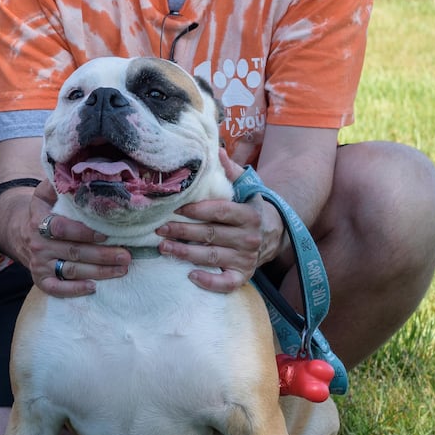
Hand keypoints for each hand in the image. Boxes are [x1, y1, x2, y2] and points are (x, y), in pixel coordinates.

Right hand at [15, 183, 129, 297]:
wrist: (21, 232)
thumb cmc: (45, 211)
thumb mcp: (46, 193)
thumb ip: (60, 183)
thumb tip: (81, 170)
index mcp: (40, 220)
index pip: (61, 228)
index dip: (83, 232)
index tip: (106, 234)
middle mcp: (38, 243)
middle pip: (73, 252)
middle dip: (102, 255)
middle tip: (126, 256)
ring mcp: (39, 263)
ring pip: (71, 270)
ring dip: (98, 272)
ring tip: (122, 269)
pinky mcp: (40, 279)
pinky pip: (56, 289)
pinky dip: (74, 290)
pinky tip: (93, 288)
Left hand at [154, 151, 266, 292]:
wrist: (273, 234)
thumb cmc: (250, 208)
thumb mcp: (246, 188)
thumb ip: (231, 171)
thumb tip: (217, 151)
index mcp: (249, 214)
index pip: (220, 212)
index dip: (197, 210)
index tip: (176, 209)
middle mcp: (249, 238)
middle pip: (211, 235)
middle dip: (183, 232)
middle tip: (160, 229)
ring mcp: (246, 259)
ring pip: (212, 257)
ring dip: (185, 253)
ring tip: (164, 248)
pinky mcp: (243, 275)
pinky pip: (226, 283)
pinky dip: (210, 282)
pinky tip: (190, 276)